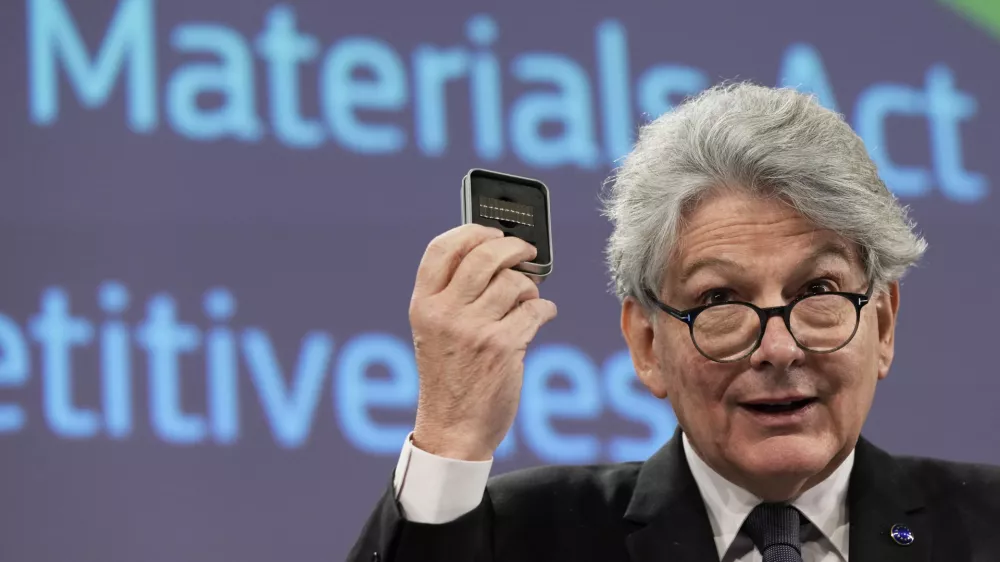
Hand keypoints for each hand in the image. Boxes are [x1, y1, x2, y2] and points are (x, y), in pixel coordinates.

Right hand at [409, 224, 557, 460]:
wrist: (453, 430)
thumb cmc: (448, 378)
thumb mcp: (434, 332)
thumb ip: (452, 295)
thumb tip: (495, 255)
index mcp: (423, 305)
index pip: (442, 249)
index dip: (471, 232)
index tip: (491, 231)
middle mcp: (445, 313)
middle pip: (485, 256)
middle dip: (513, 248)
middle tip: (526, 251)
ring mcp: (474, 329)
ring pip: (515, 283)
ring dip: (529, 287)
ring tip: (527, 300)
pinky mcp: (504, 347)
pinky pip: (536, 310)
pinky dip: (545, 310)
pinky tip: (541, 316)